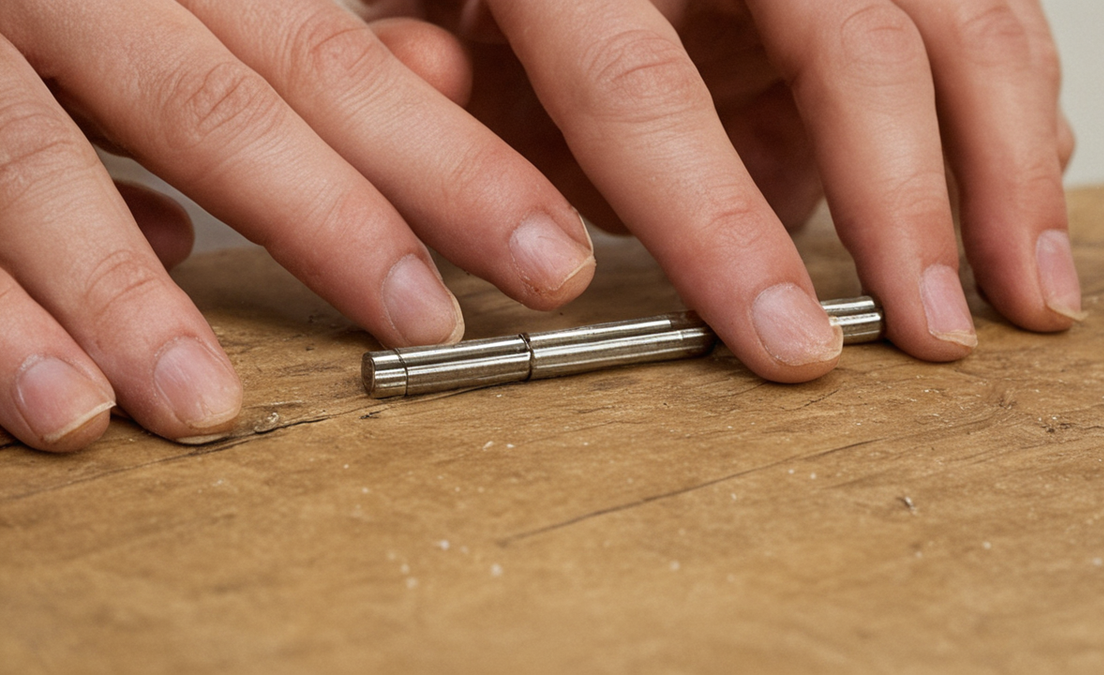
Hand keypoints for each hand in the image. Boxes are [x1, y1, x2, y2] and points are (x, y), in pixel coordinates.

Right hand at [1, 0, 595, 450]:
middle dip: (340, 221)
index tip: (546, 254)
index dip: (449, 163)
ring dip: (132, 298)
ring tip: (210, 406)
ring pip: (42, 160)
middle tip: (432, 326)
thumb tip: (428, 66)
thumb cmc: (54, 3)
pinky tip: (62, 405)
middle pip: (225, 102)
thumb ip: (280, 48)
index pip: (334, 62)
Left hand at [364, 0, 1080, 376]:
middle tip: (934, 333)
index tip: (785, 341)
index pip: (642, 91)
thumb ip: (480, 139)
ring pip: (962, 18)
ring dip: (1010, 163)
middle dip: (909, 200)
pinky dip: (1015, 107)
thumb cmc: (518, 18)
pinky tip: (1030, 186)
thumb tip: (542, 243)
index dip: (715, 225)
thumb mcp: (471, 67)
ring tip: (1033, 292)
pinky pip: (976, 15)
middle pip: (860, 42)